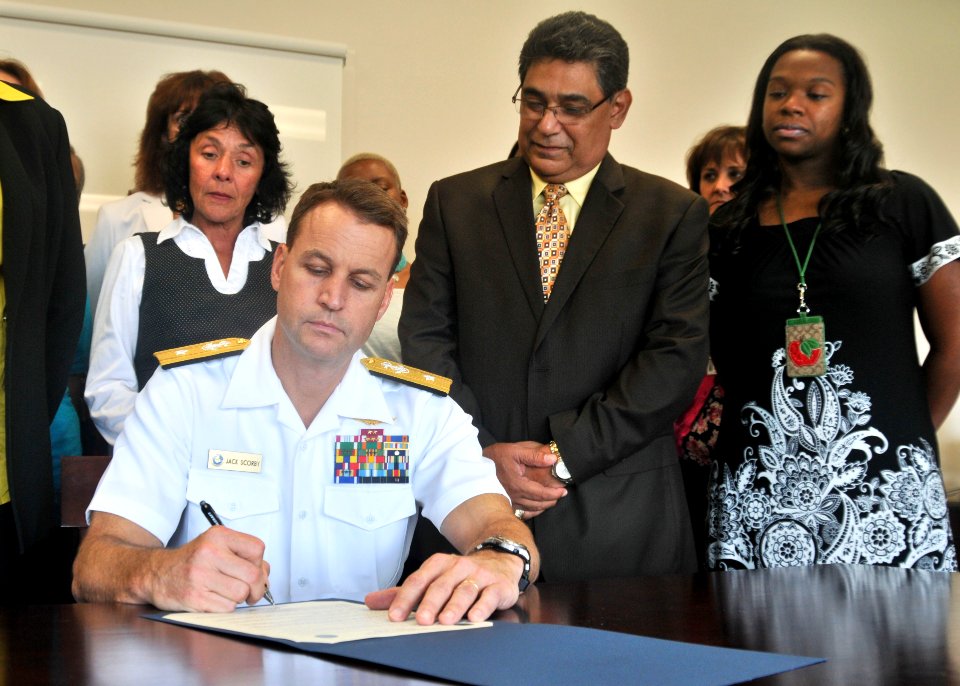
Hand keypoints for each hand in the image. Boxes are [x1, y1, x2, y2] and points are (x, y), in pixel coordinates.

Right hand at [147, 526, 270, 611]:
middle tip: (251, 591)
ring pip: (241, 593)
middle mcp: (209, 553)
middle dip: (257, 588)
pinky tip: (215, 599)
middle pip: (252, 575)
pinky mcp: (195, 597)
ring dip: (239, 598)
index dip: (261, 563)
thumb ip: (243, 555)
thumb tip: (265, 573)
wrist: (156, 574)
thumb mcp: (216, 546)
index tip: (256, 570)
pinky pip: (227, 608)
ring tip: (228, 592)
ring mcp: (200, 575)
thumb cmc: (191, 561)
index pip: (257, 549)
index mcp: (218, 536)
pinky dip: (226, 607)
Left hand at [365, 550, 522, 624]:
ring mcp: (479, 575)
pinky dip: (482, 606)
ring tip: (445, 620)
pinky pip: (489, 595)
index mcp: (439, 564)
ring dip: (454, 606)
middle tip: (422, 620)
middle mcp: (458, 567)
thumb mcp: (432, 578)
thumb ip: (404, 592)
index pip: (419, 580)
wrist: (499, 561)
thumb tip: (371, 601)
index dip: (406, 598)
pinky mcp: (498, 586)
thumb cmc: (460, 576)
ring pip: (465, 590)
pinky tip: (474, 617)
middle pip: (441, 585)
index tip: (395, 615)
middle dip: (430, 603)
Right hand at [482, 441, 566, 516]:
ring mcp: (509, 502)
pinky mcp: (505, 504)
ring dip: (544, 506)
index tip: (564, 491)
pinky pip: (522, 513)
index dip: (554, 493)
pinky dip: (532, 512)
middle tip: (561, 495)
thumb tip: (552, 459)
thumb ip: (535, 455)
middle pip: (538, 503)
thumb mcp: (515, 451)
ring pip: (531, 509)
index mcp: (518, 484)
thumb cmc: (496, 457)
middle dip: (552, 500)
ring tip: (552, 500)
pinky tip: (537, 508)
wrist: (476, 466)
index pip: (541, 493)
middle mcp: (514, 496)